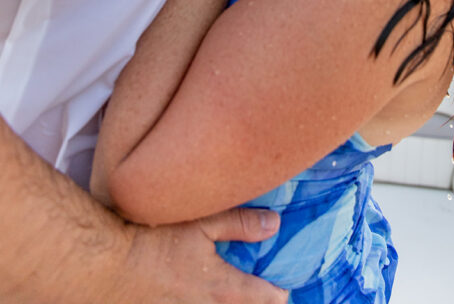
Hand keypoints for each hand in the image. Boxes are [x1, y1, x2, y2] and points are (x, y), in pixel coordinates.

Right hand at [120, 206, 286, 303]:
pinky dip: (199, 303)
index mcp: (218, 288)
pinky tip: (197, 296)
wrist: (104, 264)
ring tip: (228, 297)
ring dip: (226, 303)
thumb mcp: (201, 223)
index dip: (275, 295)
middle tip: (262, 300)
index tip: (284, 293)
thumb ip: (240, 224)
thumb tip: (275, 224)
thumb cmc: (154, 238)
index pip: (258, 298)